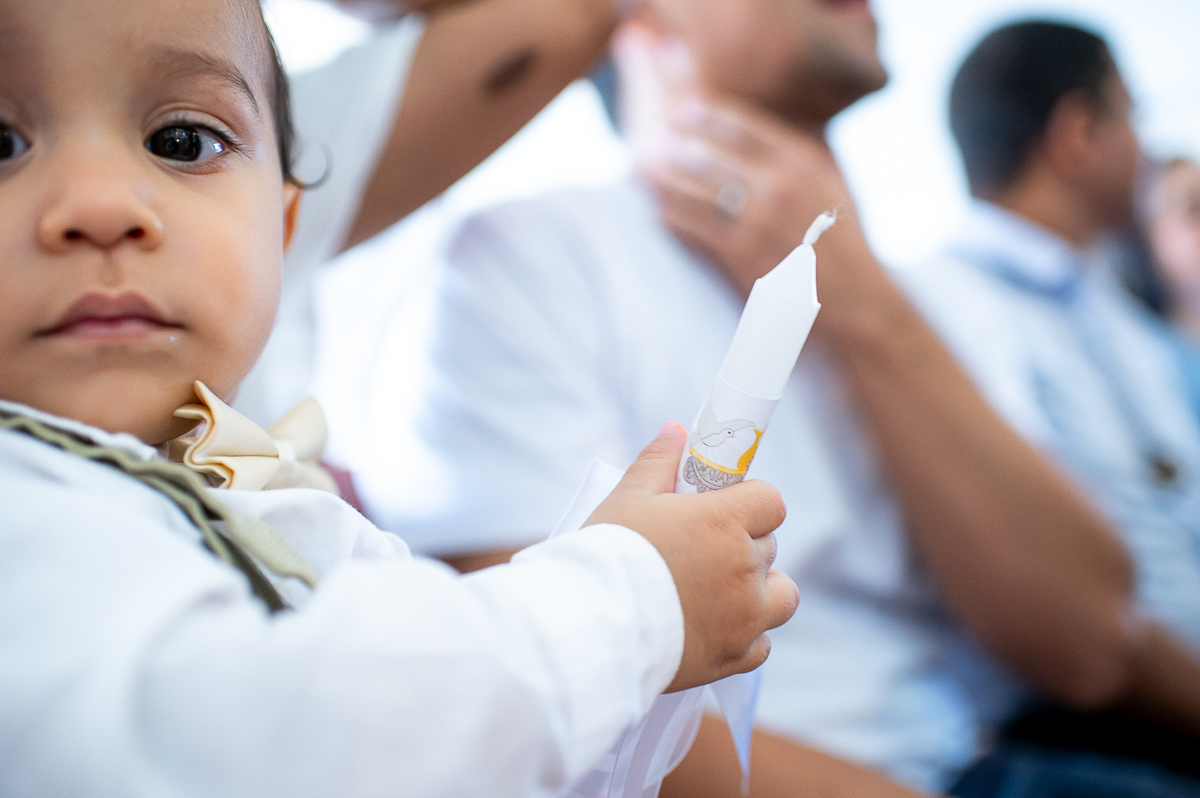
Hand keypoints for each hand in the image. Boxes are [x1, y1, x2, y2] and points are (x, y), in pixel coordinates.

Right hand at [585, 423, 798, 691]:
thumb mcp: (628, 497)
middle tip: (704, 551)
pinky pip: (762, 644)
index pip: (771, 502)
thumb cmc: (608, 554)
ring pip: (782, 595)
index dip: (750, 503)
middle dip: (743, 545)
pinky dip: (747, 636)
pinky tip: (718, 628)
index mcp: (724, 521)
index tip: (724, 510)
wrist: (591, 624)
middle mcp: (744, 566)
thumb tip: (676, 430)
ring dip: (762, 590)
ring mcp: (745, 615)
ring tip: (724, 592)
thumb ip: (658, 461)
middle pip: (769, 546)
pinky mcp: (733, 656)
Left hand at [643, 96, 860, 296]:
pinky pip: (695, 228)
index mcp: (803, 164)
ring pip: (698, 191)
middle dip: (682, 145)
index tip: (687, 107)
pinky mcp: (742, 252)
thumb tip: (762, 136)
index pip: (747, 127)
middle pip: (715, 155)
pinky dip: (673, 216)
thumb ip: (798, 161)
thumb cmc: (842, 246)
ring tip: (648, 170)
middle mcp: (780, 186)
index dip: (711, 115)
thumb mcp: (831, 188)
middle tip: (658, 137)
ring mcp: (759, 219)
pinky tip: (659, 210)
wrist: (857, 301)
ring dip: (668, 180)